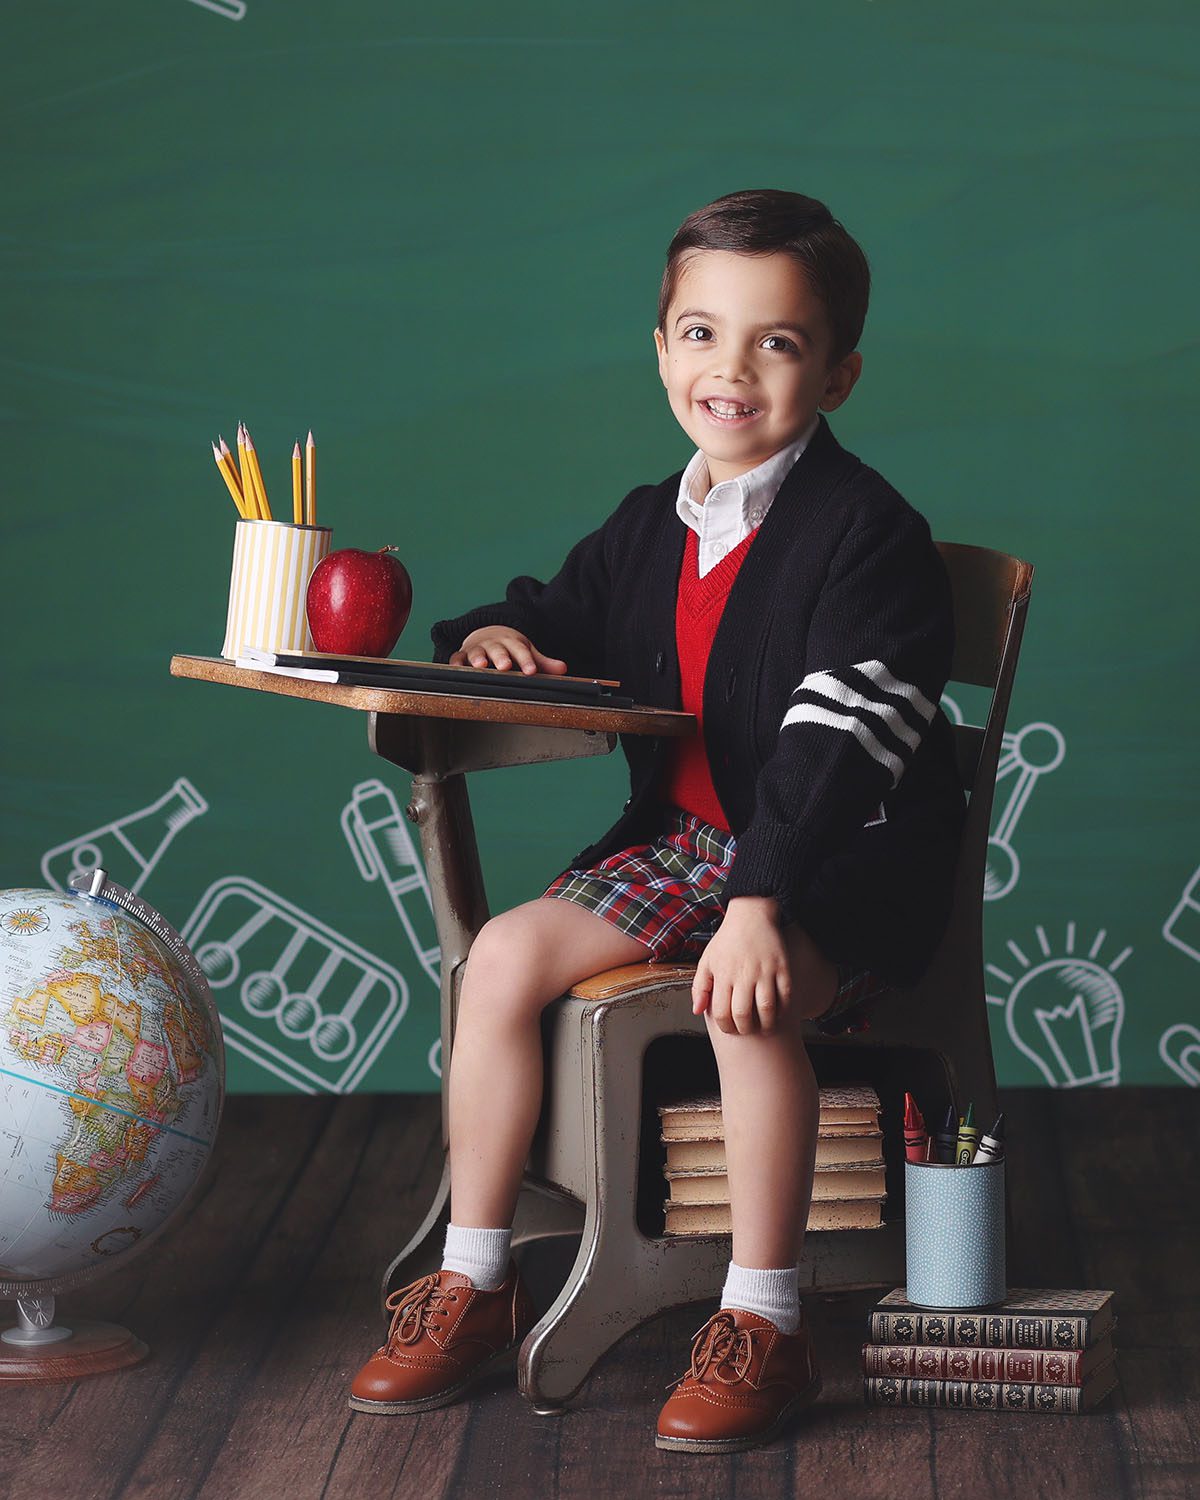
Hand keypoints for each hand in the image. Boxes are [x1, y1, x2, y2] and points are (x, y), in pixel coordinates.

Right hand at [450, 625, 567, 674]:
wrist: (488, 633)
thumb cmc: (510, 648)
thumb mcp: (526, 652)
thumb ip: (543, 662)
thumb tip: (563, 669)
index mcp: (512, 643)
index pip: (521, 651)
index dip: (526, 661)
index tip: (532, 671)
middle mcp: (494, 644)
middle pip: (498, 650)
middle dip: (501, 658)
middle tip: (505, 666)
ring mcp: (477, 649)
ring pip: (476, 652)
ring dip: (478, 658)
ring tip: (480, 665)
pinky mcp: (462, 654)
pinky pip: (457, 658)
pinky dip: (456, 663)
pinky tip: (456, 669)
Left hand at [692, 900, 838, 1035]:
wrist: (751, 914)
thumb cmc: (727, 940)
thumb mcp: (707, 960)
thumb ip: (699, 986)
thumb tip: (697, 1011)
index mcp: (723, 974)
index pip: (722, 1012)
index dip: (726, 1027)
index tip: (730, 1029)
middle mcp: (744, 973)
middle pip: (744, 1014)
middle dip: (745, 1029)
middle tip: (747, 1030)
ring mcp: (765, 970)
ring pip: (767, 1008)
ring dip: (766, 1024)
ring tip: (764, 1027)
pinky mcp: (782, 967)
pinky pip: (786, 995)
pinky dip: (783, 1010)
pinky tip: (778, 1013)